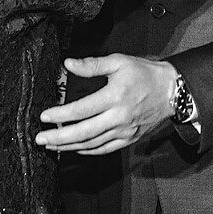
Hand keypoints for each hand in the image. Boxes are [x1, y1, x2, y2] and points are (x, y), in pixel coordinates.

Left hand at [35, 55, 176, 154]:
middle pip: (83, 132)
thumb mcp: (119, 62)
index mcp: (114, 97)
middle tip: (40, 139)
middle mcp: (118, 117)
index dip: (60, 115)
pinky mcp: (129, 139)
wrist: (172, 91)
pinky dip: (88, 151)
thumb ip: (92, 64)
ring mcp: (124, 131)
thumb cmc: (144, 74)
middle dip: (59, 138)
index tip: (44, 117)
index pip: (81, 109)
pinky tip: (75, 149)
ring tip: (52, 145)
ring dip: (69, 147)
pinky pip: (105, 149)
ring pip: (92, 144)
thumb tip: (68, 64)